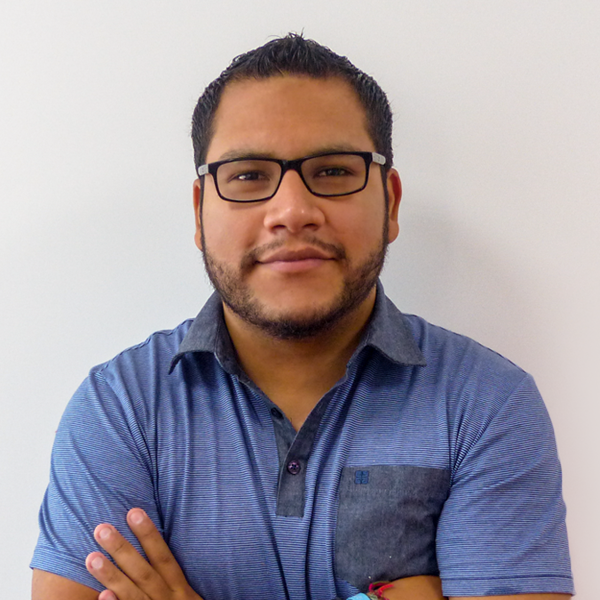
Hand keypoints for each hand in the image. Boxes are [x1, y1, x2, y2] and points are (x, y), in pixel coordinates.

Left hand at [86, 508, 202, 599]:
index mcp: (180, 591)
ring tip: (90, 557)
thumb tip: (152, 553)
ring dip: (112, 575)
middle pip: (145, 572)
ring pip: (134, 594)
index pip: (164, 557)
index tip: (133, 511)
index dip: (149, 534)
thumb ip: (171, 581)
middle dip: (123, 548)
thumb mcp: (185, 599)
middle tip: (101, 527)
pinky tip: (100, 597)